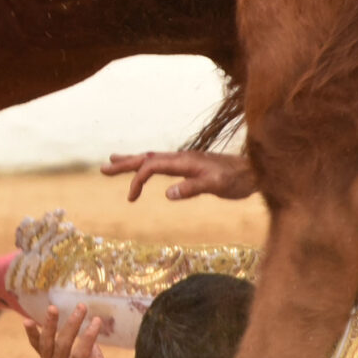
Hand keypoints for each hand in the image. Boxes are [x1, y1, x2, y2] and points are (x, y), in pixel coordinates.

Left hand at [25, 305, 117, 357]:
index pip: (80, 356)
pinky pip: (36, 345)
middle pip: (62, 346)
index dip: (88, 338)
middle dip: (72, 325)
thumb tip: (93, 349)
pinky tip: (26, 320)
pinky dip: (31, 333)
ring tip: (53, 308)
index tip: (97, 320)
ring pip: (47, 343)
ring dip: (50, 325)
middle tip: (82, 307)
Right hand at [102, 149, 257, 201]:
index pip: (152, 167)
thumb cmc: (238, 180)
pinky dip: (147, 164)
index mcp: (184, 161)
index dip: (138, 181)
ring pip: (153, 158)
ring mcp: (185, 161)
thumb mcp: (217, 186)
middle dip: (125, 163)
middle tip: (103, 168)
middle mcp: (182, 158)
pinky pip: (163, 163)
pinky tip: (146, 167)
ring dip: (133, 160)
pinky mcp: (190, 166)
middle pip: (147, 158)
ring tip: (114, 160)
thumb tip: (167, 194)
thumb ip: (193, 188)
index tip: (131, 199)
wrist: (254, 172)